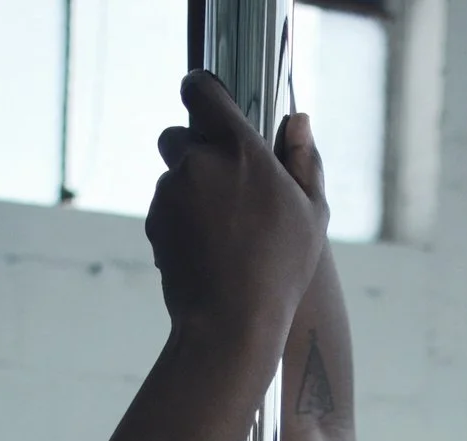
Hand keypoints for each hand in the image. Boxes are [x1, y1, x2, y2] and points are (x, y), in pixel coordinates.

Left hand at [146, 72, 328, 345]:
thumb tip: (298, 121)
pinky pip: (164, 209)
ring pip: (172, 176)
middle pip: (178, 134)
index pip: (201, 91)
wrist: (230, 322)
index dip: (202, 91)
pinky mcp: (154, 223)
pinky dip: (179, 221)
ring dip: (190, 191)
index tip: (209, 101)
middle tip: (226, 183)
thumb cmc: (280, 269)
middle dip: (195, 150)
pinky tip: (207, 250)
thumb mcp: (311, 214)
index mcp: (239, 148)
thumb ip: (304, 160)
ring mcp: (170, 194)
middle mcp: (198, 162)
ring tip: (224, 230)